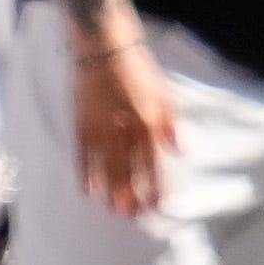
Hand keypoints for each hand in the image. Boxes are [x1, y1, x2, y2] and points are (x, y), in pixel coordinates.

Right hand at [71, 24, 176, 218]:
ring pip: (106, 167)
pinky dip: (85, 173)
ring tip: (114, 210)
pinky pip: (82, 155)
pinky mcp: (81, 123)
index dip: (156, 186)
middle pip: (128, 170)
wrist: (105, 46)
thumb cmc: (139, 69)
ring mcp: (100, 127)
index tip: (158, 206)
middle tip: (133, 217)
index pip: (153, 163)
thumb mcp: (163, 94)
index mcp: (147, 122)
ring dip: (111, 191)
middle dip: (132, 196)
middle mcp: (123, 129)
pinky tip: (89, 191)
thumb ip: (170, 125)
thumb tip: (182, 151)